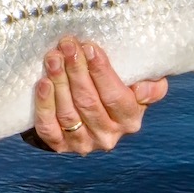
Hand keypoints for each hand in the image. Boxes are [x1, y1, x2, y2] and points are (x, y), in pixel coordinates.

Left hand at [31, 36, 167, 153]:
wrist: (91, 112)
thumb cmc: (115, 91)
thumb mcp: (137, 85)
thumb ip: (150, 85)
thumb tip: (141, 90)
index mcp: (130, 120)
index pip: (115, 97)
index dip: (101, 72)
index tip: (89, 48)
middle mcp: (108, 136)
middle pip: (88, 102)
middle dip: (76, 71)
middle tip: (67, 46)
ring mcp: (83, 143)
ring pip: (68, 113)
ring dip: (59, 82)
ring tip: (53, 58)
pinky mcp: (60, 146)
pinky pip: (49, 128)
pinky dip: (45, 105)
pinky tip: (43, 83)